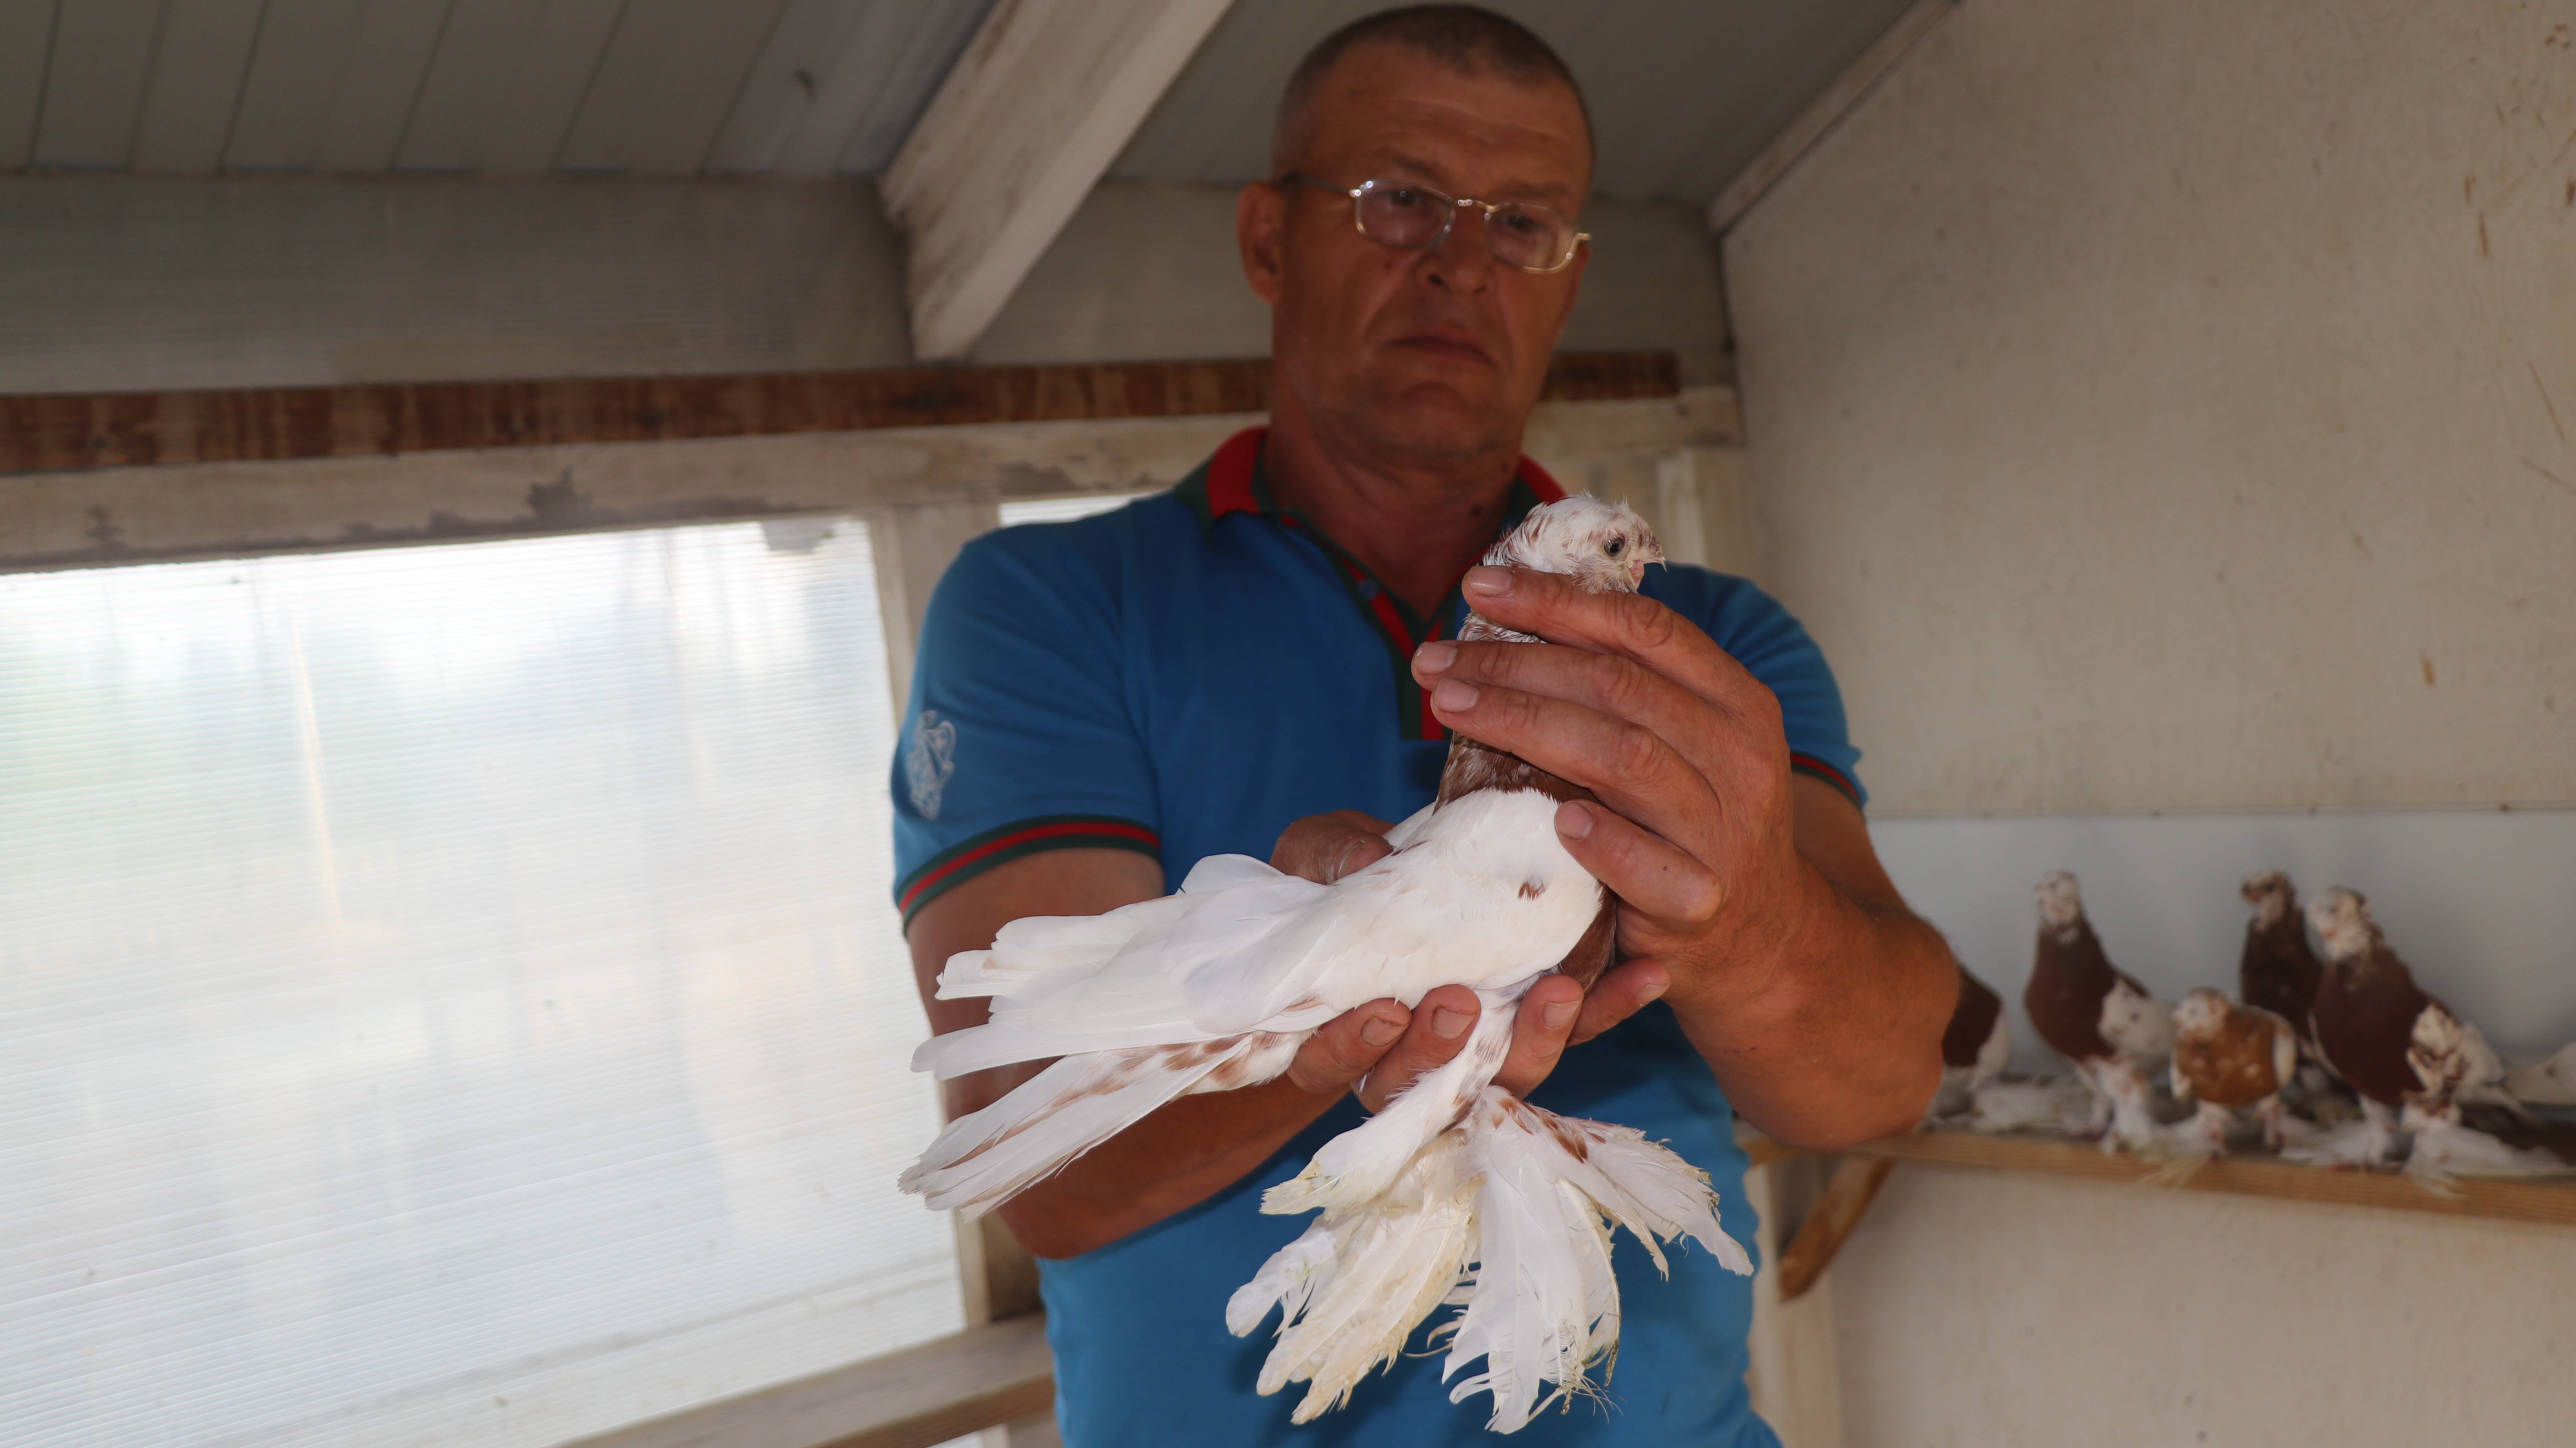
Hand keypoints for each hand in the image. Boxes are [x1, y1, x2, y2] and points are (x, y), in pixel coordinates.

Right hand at [1265, 809, 1666, 1111]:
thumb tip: (1368, 860)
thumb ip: (1331, 857)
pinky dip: (1609, 1006)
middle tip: (1462, 1003)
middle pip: (1418, 1086)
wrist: (1409, 859)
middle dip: (1439, 1052)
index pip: (1331, 1063)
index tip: (1382, 1008)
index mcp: (1337, 1026)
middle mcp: (1404, 1055)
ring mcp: (1475, 1047)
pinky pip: (1574, 1031)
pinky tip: (1644, 972)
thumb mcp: (1319, 853)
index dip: (1352, 1048)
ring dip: (1534, 1041)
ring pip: (1504, 1075)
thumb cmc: (1338, 870)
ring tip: (1560, 991)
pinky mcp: (1534, 1024)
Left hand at [1409, 564, 1819, 1018]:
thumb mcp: (1687, 743)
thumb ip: (1627, 692)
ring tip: (1450, 705)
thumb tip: (1516, 625)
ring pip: (1624, 758)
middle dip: (1516, 662)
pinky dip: (1600, 838)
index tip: (1478, 584)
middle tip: (1437, 657)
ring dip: (1526, 723)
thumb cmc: (1694, 825)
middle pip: (1618, 686)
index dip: (1557, 600)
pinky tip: (1553, 818)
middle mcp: (1738, 757)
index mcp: (1736, 701)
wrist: (1763, 935)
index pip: (1643, 629)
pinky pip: (1646, 864)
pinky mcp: (1699, 901)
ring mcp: (1723, 832)